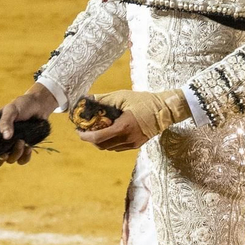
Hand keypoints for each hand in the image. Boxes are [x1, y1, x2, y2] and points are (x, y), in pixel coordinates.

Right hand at [0, 83, 56, 166]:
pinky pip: (23, 160)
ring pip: (11, 159)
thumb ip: (5, 122)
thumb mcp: (11, 110)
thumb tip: (6, 137)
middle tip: (6, 153)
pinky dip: (25, 156)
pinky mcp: (25, 148)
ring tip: (22, 141)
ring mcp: (13, 145)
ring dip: (16, 153)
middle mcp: (2, 141)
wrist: (39, 105)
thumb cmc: (22, 105)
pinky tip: (29, 147)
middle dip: (2, 158)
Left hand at [76, 89, 190, 152]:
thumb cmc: (144, 100)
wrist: (165, 109)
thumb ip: (103, 99)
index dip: (85, 136)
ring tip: (97, 129)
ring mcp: (133, 144)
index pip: (98, 138)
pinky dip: (110, 141)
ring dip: (100, 141)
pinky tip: (109, 131)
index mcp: (123, 128)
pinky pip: (118, 147)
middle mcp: (127, 139)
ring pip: (109, 148)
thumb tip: (87, 99)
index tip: (78, 130)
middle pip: (102, 146)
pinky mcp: (136, 145)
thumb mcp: (122, 96)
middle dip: (90, 139)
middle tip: (85, 130)